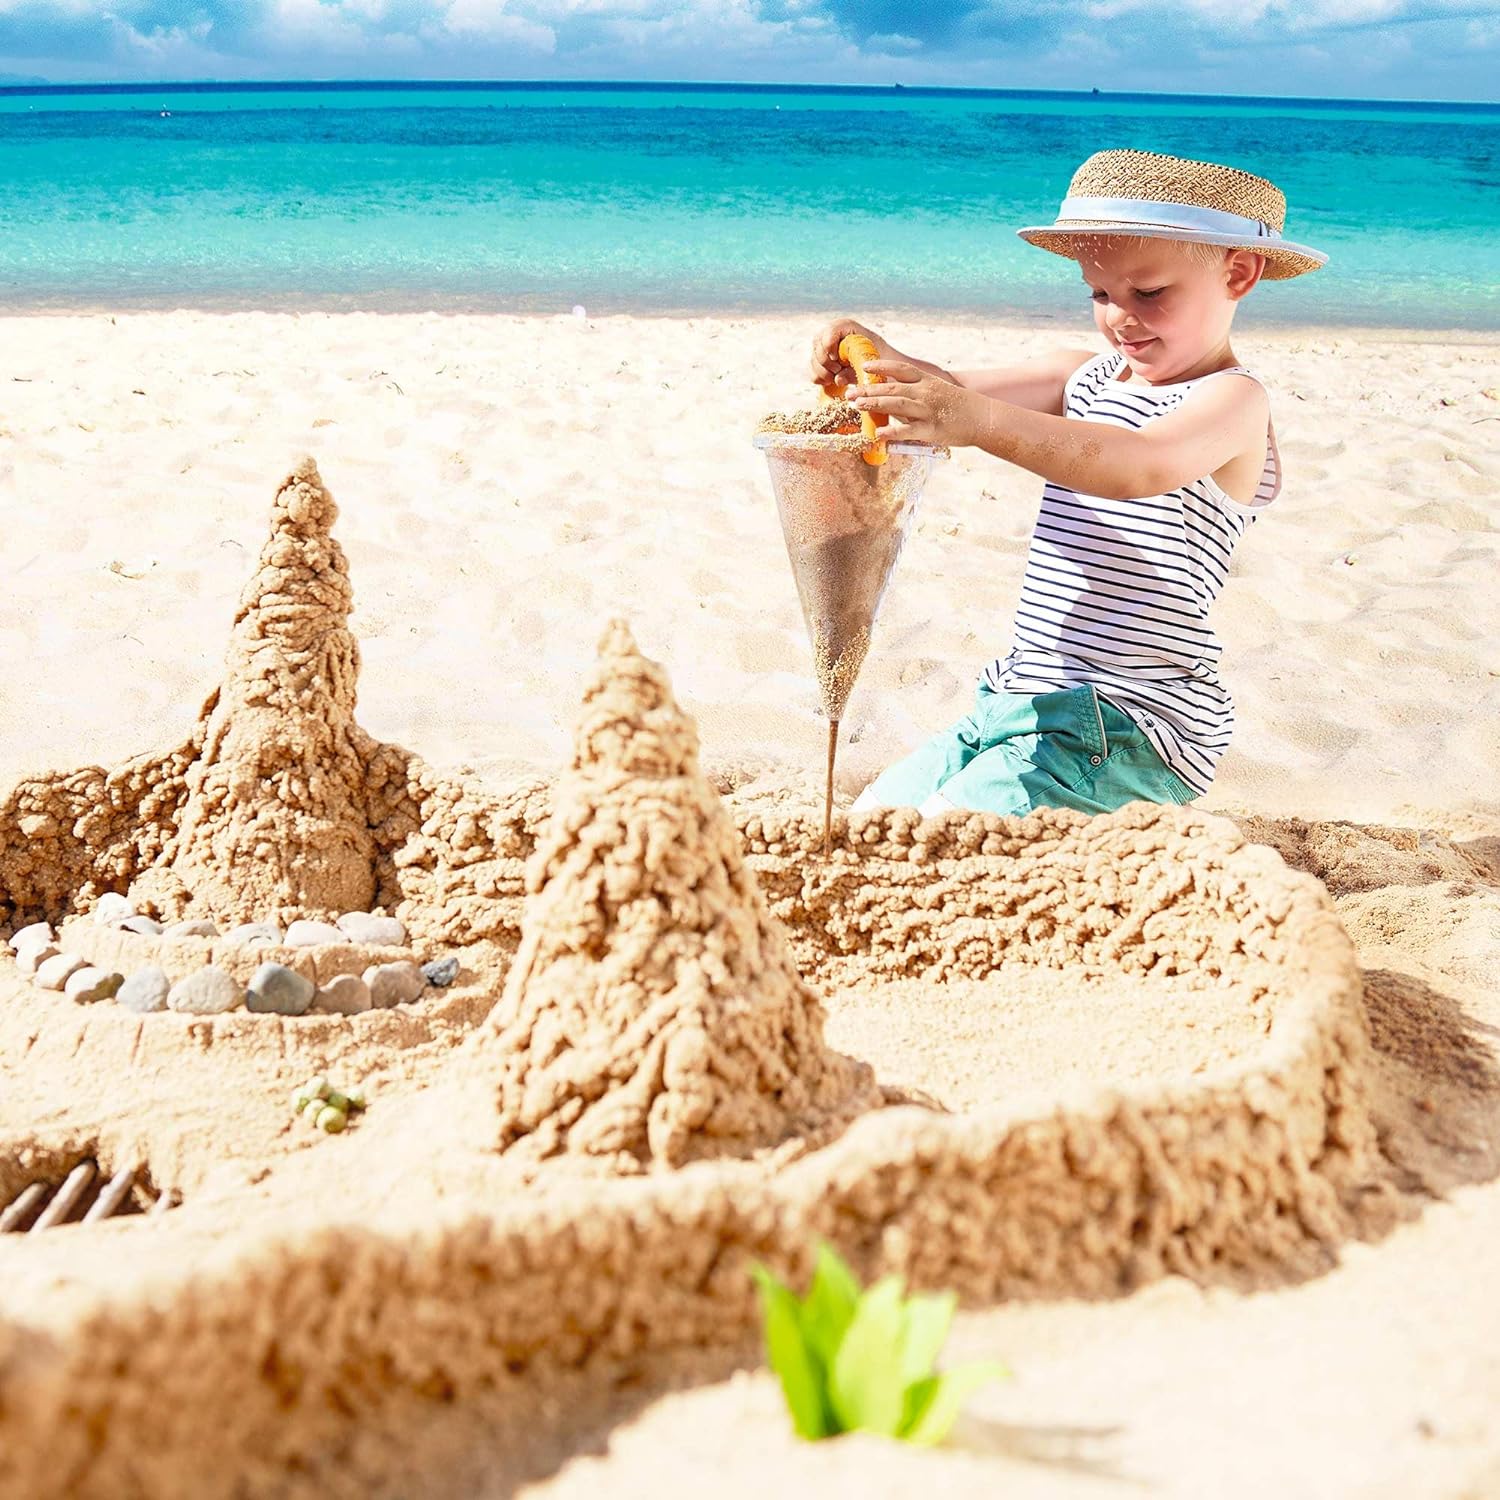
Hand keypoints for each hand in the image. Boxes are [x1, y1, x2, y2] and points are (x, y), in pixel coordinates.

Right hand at [808, 318, 898, 392]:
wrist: (884, 365)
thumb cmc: (882, 359)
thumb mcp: (873, 363)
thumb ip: (856, 369)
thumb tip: (838, 379)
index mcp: (846, 327)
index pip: (829, 331)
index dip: (828, 345)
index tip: (837, 360)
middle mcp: (832, 334)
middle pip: (817, 345)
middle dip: (825, 362)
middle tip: (838, 371)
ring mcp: (825, 348)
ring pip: (813, 359)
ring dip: (822, 372)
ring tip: (836, 378)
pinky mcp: (822, 363)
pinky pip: (813, 371)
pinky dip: (819, 379)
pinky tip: (830, 382)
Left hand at [850, 361, 989, 448]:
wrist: (984, 418)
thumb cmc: (960, 407)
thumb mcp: (940, 392)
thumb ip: (918, 392)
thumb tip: (895, 397)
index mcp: (927, 382)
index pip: (901, 370)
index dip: (882, 366)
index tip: (865, 366)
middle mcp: (926, 393)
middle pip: (892, 388)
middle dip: (868, 389)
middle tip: (848, 391)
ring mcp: (928, 411)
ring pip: (897, 405)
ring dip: (874, 404)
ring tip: (856, 405)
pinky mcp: (931, 430)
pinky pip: (908, 431)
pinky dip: (892, 432)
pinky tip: (877, 434)